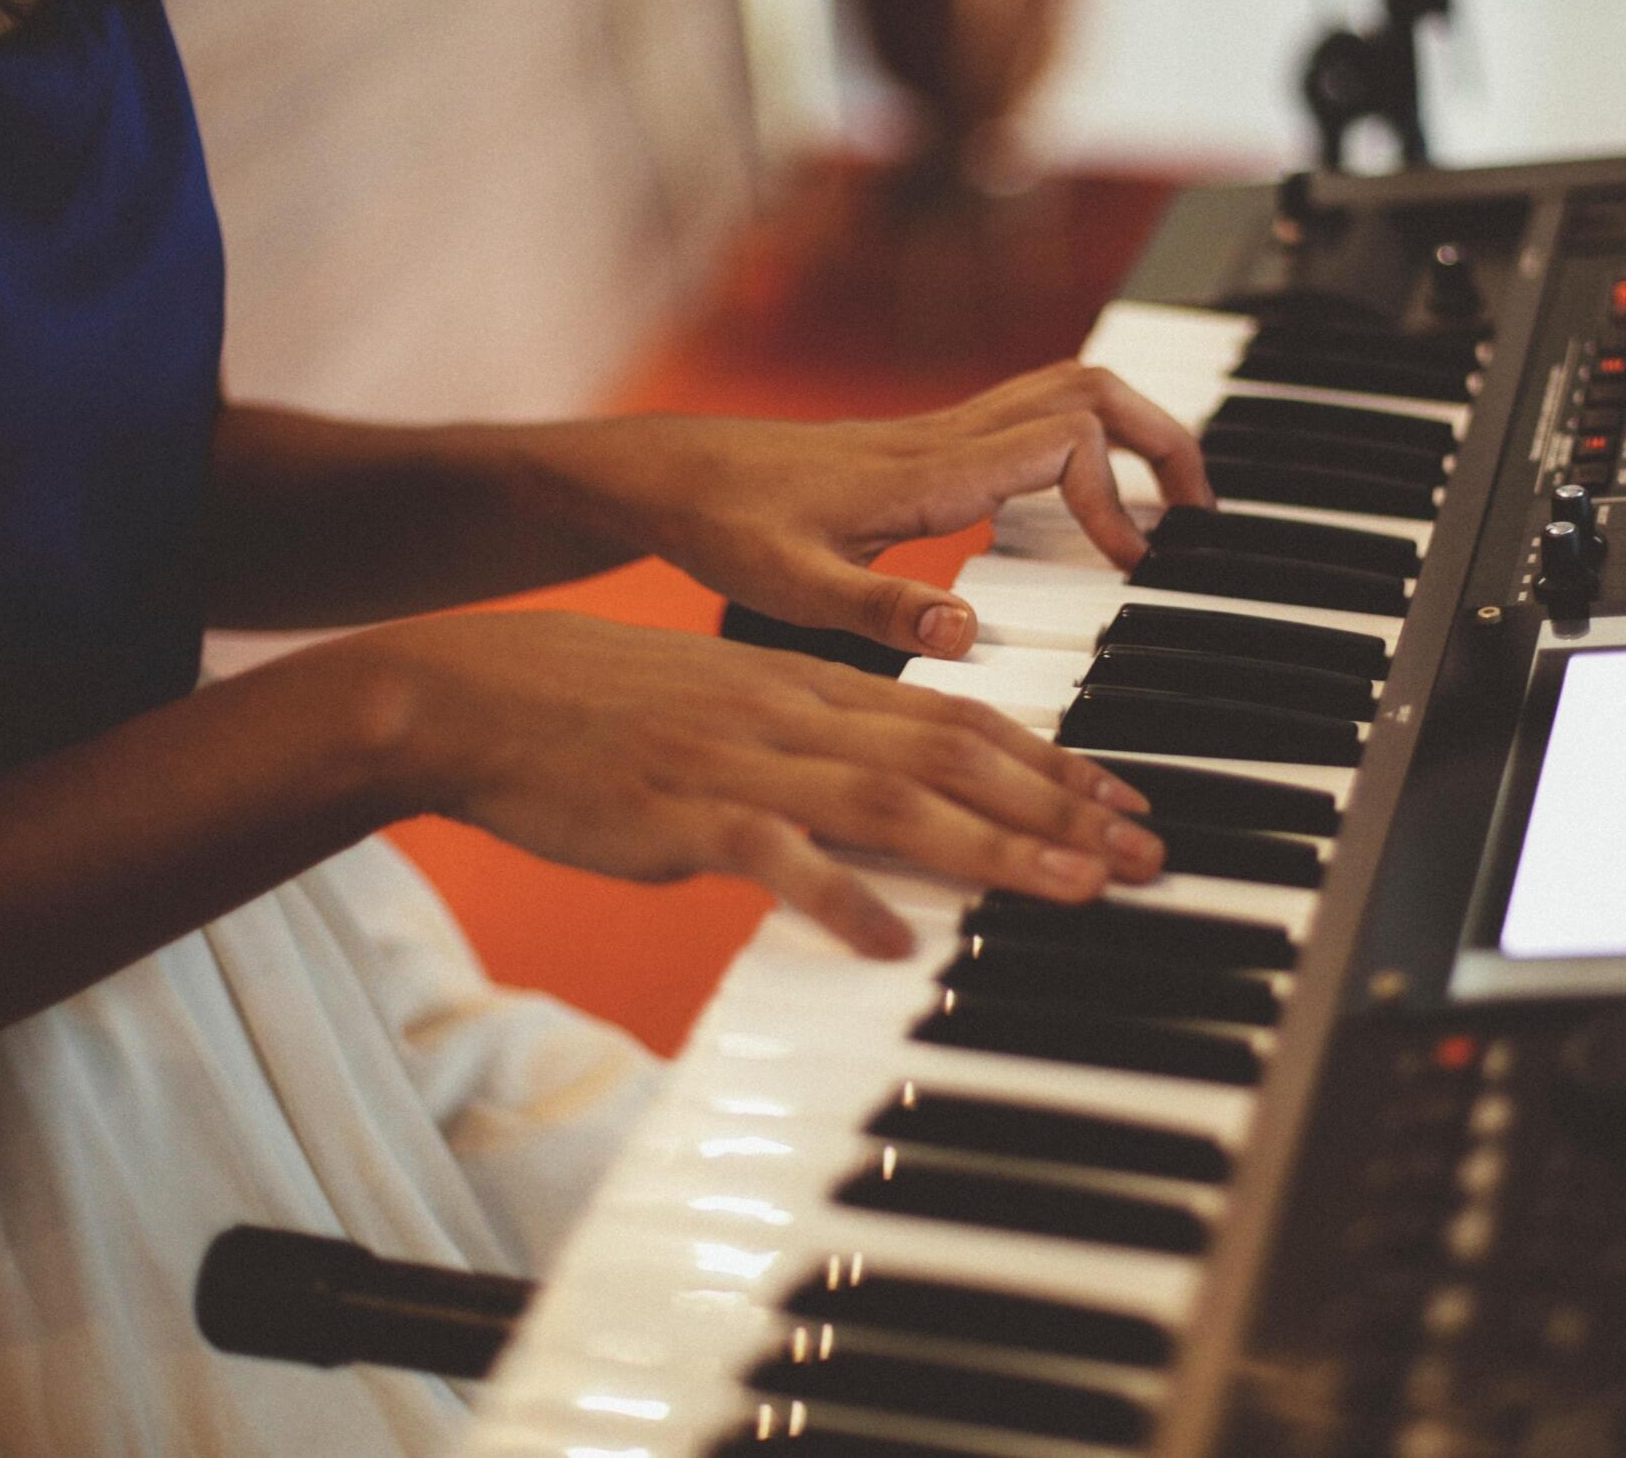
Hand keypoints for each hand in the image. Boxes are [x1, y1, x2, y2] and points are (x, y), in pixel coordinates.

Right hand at [366, 611, 1164, 956]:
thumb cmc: (609, 711)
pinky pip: (775, 857)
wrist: (483, 697)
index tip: (1126, 802)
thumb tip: (898, 801)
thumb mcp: (733, 707)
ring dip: (992, 847)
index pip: (961, 720)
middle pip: (954, 759)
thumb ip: (819, 743)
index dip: (1054, 761)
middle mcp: (796, 714)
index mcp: (812, 685)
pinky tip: (891, 941)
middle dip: (1060, 807)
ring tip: (1071, 888)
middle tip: (1142, 855)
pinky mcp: (681, 815)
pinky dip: (837, 896)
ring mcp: (740, 762)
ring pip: (891, 801)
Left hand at [527, 362, 1213, 657]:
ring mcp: (940, 436)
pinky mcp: (928, 448)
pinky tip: (1083, 515)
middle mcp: (946, 439)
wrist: (670, 477)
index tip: (1129, 569)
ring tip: (1168, 509)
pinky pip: (1033, 421)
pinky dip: (1086, 449)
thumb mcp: (786, 587)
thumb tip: (966, 633)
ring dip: (1133, 434)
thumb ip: (876, 612)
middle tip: (1199, 515)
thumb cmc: (722, 527)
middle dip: (1164, 440)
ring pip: (1068, 392)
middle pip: (1090, 391)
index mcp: (929, 471)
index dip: (1115, 500)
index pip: (1066, 442)